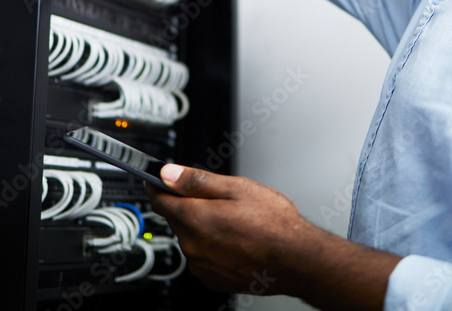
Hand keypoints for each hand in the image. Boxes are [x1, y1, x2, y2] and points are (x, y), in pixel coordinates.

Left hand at [146, 164, 312, 295]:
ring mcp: (201, 265)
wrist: (296, 259)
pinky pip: (201, 257)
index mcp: (194, 218)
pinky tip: (234, 240)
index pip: (159, 199)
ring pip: (190, 238)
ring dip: (201, 227)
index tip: (156, 180)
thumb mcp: (237, 188)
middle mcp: (192, 245)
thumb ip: (197, 180)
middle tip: (218, 200)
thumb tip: (169, 173)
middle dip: (188, 206)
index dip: (157, 186)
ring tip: (233, 222)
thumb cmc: (273, 224)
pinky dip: (210, 247)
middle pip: (176, 218)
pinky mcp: (211, 278)